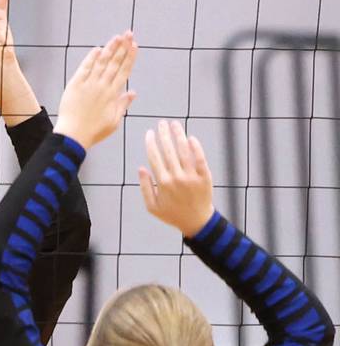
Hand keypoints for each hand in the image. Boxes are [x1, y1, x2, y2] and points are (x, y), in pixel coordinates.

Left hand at [54, 31, 137, 148]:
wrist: (73, 135)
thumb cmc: (94, 131)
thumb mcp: (114, 121)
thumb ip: (123, 104)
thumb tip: (133, 92)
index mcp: (113, 95)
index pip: (124, 71)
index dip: (130, 57)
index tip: (135, 45)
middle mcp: (102, 86)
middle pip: (115, 63)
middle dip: (123, 47)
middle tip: (129, 33)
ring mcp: (88, 84)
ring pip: (101, 62)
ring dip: (110, 48)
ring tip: (117, 37)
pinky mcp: (75, 84)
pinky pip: (85, 68)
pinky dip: (91, 57)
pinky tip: (98, 48)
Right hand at [139, 121, 214, 236]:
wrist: (197, 222)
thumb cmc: (172, 214)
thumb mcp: (152, 206)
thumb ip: (145, 187)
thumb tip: (141, 168)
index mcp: (163, 183)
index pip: (154, 157)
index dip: (151, 143)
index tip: (149, 133)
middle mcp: (177, 177)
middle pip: (168, 150)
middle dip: (163, 134)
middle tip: (161, 123)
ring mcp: (192, 176)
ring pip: (184, 151)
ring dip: (178, 135)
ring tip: (174, 124)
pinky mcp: (204, 176)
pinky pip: (199, 158)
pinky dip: (195, 147)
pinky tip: (190, 137)